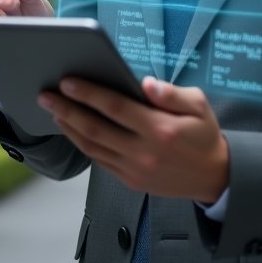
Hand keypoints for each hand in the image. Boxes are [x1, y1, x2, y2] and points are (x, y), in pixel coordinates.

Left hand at [38, 77, 228, 203]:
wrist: (215, 176)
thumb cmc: (204, 135)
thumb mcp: (199, 105)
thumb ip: (172, 93)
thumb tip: (146, 83)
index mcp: (160, 129)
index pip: (116, 108)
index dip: (89, 94)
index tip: (68, 81)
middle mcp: (143, 152)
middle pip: (95, 128)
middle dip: (67, 109)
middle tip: (46, 95)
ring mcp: (134, 169)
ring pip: (92, 147)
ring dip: (69, 128)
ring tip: (53, 110)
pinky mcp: (130, 180)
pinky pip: (100, 161)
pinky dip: (82, 144)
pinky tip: (73, 130)